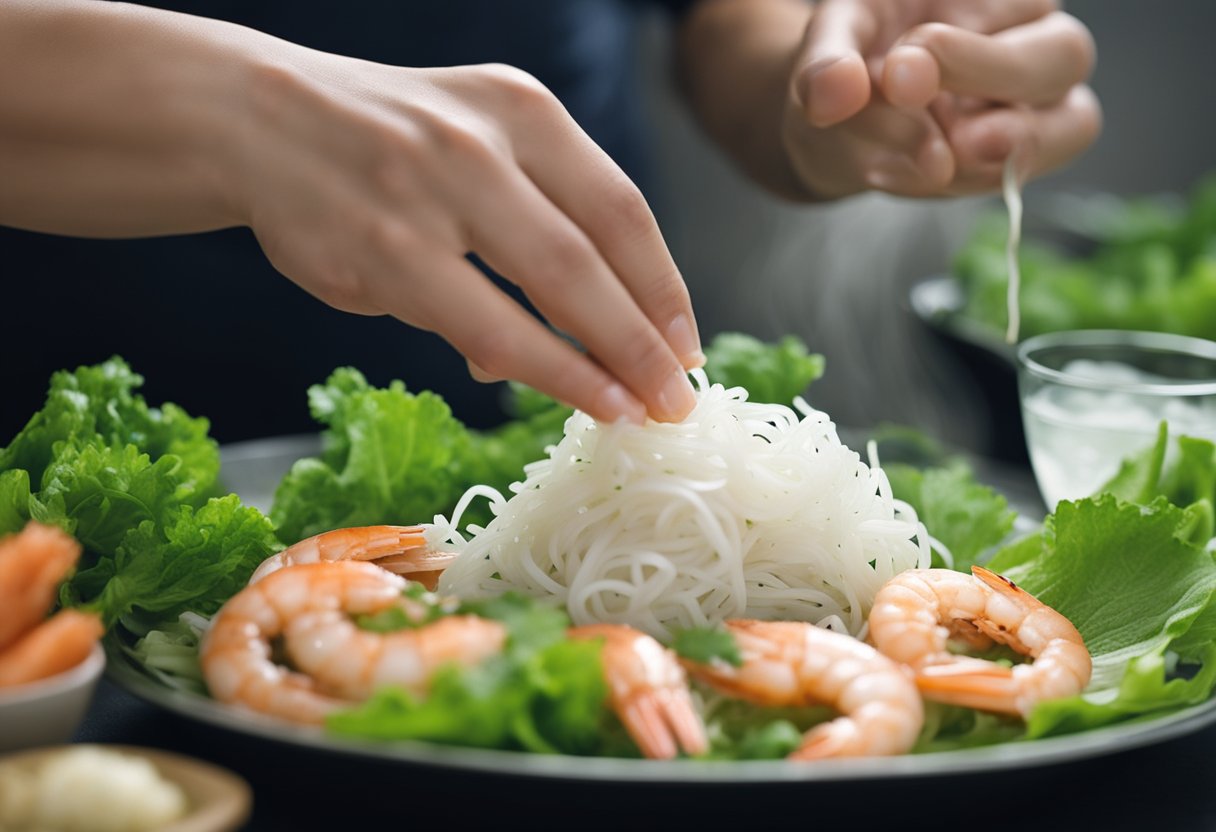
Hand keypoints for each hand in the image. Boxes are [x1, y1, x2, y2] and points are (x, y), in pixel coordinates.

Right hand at [230, 55, 701, 423]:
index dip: (664, 287)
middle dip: (645, 340)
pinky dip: (536, 370)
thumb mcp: (479, 141)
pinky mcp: (381, 256)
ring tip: (638, 412)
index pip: (621, 209)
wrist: (263, 120)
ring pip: (543, 295)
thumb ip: (536, 224)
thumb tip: (581, 344)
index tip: (686, 345)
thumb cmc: (392, 142)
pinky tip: (569, 395)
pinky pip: (477, 327)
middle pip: (593, 258)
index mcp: (523, 110)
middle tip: (676, 397)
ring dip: (599, 366)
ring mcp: (428, 198)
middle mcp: (482, 144)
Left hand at [782, 0, 1100, 198]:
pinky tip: (887, 174)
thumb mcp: (828, 39)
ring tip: (925, 163)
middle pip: (1068, 55)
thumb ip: (828, 59)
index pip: (1027, 2)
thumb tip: (834, 93)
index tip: (901, 72)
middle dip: (997, 84)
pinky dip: (948, 185)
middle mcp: (1030, 33)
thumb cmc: (847, 49)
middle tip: (931, 108)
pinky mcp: (1011, 156)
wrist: (832, 110)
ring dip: (998, 154)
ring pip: (1073, 124)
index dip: (973, 49)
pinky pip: (1012, 177)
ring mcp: (1032, 99)